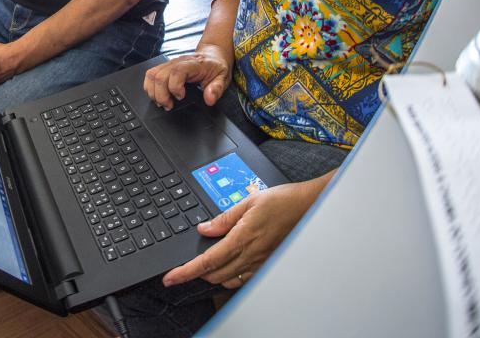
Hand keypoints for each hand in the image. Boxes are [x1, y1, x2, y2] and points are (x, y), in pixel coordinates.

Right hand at [144, 49, 231, 109]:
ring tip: (163, 102)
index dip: (174, 86)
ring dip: (153, 92)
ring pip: (152, 74)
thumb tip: (209, 99)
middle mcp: (178, 61)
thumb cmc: (216, 67)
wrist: (213, 54)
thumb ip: (217, 89)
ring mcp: (170, 63)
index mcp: (193, 64)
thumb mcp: (223, 78)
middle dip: (161, 95)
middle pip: (160, 75)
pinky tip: (158, 95)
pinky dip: (150, 87)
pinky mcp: (165, 67)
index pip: (177, 72)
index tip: (180, 97)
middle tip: (169, 105)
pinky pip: (151, 74)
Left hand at [162, 176, 329, 288]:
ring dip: (211, 275)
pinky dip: (229, 276)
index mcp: (242, 238)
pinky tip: (226, 266)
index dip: (186, 271)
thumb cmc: (282, 201)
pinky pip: (243, 279)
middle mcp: (250, 255)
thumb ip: (224, 218)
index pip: (207, 260)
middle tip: (184, 266)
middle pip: (214, 274)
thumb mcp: (248, 202)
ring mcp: (259, 262)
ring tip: (203, 264)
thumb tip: (204, 229)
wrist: (308, 207)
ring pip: (227, 279)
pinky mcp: (267, 264)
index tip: (171, 277)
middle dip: (195, 273)